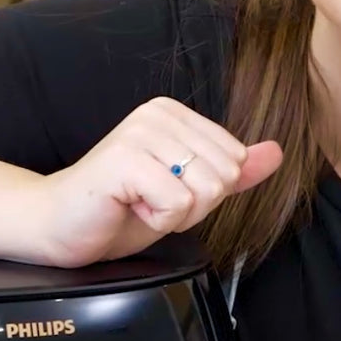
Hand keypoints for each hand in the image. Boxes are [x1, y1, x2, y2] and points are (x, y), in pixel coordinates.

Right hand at [39, 97, 282, 265]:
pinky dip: (157, 220)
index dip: (206, 193)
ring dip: (174, 214)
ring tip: (139, 204)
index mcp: (175, 114)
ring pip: (205, 190)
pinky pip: (179, 204)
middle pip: (224, 176)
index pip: (235, 161)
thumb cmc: (121, 208)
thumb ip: (234, 172)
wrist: (63, 227)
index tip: (164, 191)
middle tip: (150, 201)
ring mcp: (139, 133)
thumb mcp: (190, 191)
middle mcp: (157, 114)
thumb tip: (277, 152)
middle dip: (193, 206)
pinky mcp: (125, 159)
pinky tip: (128, 208)